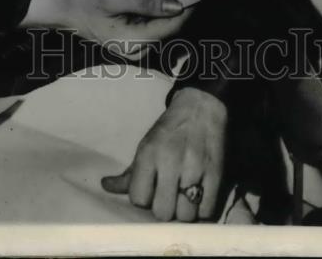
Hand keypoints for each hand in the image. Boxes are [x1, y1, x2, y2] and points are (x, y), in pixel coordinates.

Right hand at [21, 0, 192, 58]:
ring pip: (159, 27)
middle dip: (177, 6)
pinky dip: (154, 12)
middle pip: (167, 28)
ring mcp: (131, 47)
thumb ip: (146, 3)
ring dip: (166, 8)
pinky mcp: (126, 40)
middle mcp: (136, 49)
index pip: (171, 26)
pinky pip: (148, 26)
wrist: (58, 11)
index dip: (187, 8)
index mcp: (134, 41)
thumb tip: (178, 6)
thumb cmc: (82, 2)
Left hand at [101, 87, 226, 221]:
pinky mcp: (216, 173)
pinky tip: (199, 197)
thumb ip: (128, 173)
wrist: (200, 106)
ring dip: (184, 211)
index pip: (138, 198)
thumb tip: (105, 187)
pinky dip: (202, 210)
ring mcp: (195, 168)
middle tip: (168, 197)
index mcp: (149, 154)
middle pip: (162, 212)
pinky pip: (207, 210)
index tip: (150, 191)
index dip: (143, 199)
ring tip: (185, 199)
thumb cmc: (169, 130)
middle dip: (164, 208)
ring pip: (186, 215)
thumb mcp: (146, 146)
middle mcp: (170, 161)